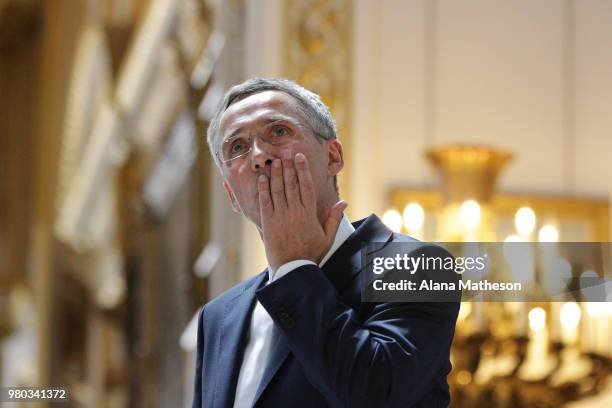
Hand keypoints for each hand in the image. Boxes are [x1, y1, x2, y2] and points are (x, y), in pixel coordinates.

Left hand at [257, 152, 347, 271]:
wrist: (292, 269)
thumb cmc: (311, 254)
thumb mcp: (327, 237)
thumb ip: (334, 218)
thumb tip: (343, 203)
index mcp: (309, 213)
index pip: (306, 186)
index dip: (302, 169)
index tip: (300, 157)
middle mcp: (294, 211)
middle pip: (291, 184)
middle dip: (288, 167)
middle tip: (285, 153)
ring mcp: (280, 216)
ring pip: (277, 190)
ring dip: (275, 174)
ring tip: (274, 161)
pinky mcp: (269, 222)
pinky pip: (265, 202)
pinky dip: (263, 189)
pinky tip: (262, 178)